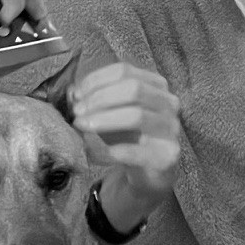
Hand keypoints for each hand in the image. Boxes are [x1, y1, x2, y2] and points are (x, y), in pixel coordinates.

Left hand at [72, 62, 181, 229]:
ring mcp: (171, 129)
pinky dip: (113, 150)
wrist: (148, 173)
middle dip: (100, 98)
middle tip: (77, 111)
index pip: (125, 71)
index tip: (76, 94)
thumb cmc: (127, 137)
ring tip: (82, 126)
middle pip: (133, 89)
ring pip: (137, 116)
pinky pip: (137, 150)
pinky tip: (96, 152)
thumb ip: (94, 101)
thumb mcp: (110, 114)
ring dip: (103, 120)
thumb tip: (73, 93)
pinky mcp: (168, 156)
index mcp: (155, 85)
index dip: (97, 80)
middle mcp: (168, 103)